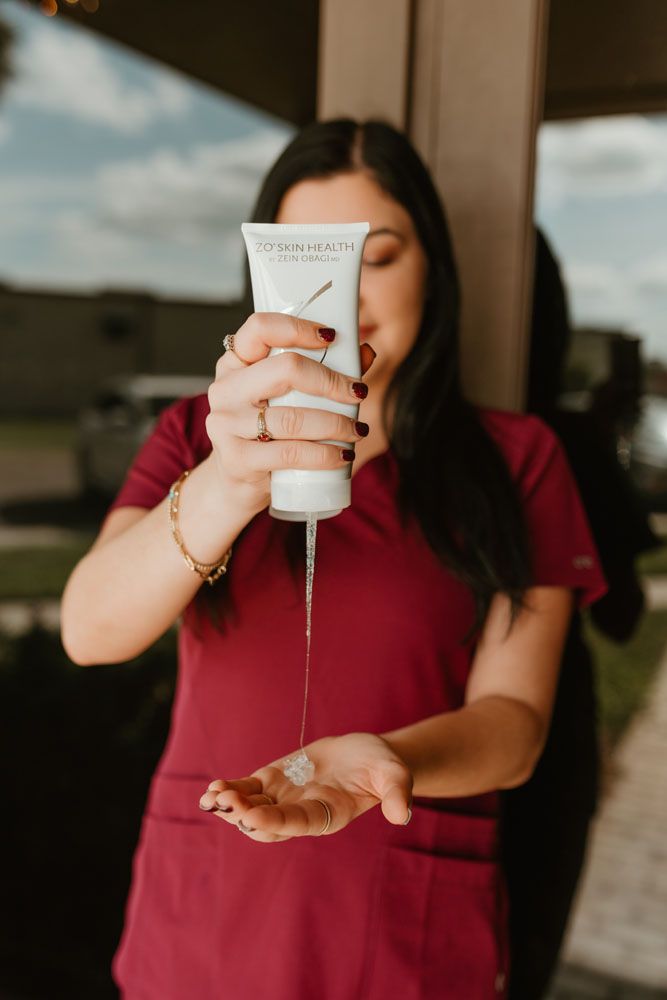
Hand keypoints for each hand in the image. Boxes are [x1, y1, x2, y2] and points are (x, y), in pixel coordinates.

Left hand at [198, 733, 412, 843]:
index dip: (274, 821)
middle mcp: (301, 813)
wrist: (367, 755)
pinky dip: (230, 791)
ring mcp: (284, 799)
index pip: (297, 824)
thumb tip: (401, 815)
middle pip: (267, 824)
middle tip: (225, 801)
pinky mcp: (273, 782)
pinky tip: (212, 790)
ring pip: (251, 810)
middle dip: (244, 815)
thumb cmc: (383, 766)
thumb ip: (396, 794)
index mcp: (327, 815)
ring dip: (230, 806)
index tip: (251, 816)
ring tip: (213, 796)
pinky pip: (247, 790)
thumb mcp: (394, 775)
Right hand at [206, 313, 376, 512]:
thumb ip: (324, 372)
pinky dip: (324, 455)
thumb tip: (365, 352)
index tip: (331, 337)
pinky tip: (342, 455)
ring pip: (293, 417)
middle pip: (285, 369)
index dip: (298, 328)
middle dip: (331, 381)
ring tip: (357, 430)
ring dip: (336, 423)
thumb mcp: (286, 398)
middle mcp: (226, 388)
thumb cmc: (266, 433)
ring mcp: (227, 424)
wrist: (239, 481)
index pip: (260, 328)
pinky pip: (290, 453)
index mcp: (235, 363)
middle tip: (357, 393)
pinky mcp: (237, 458)